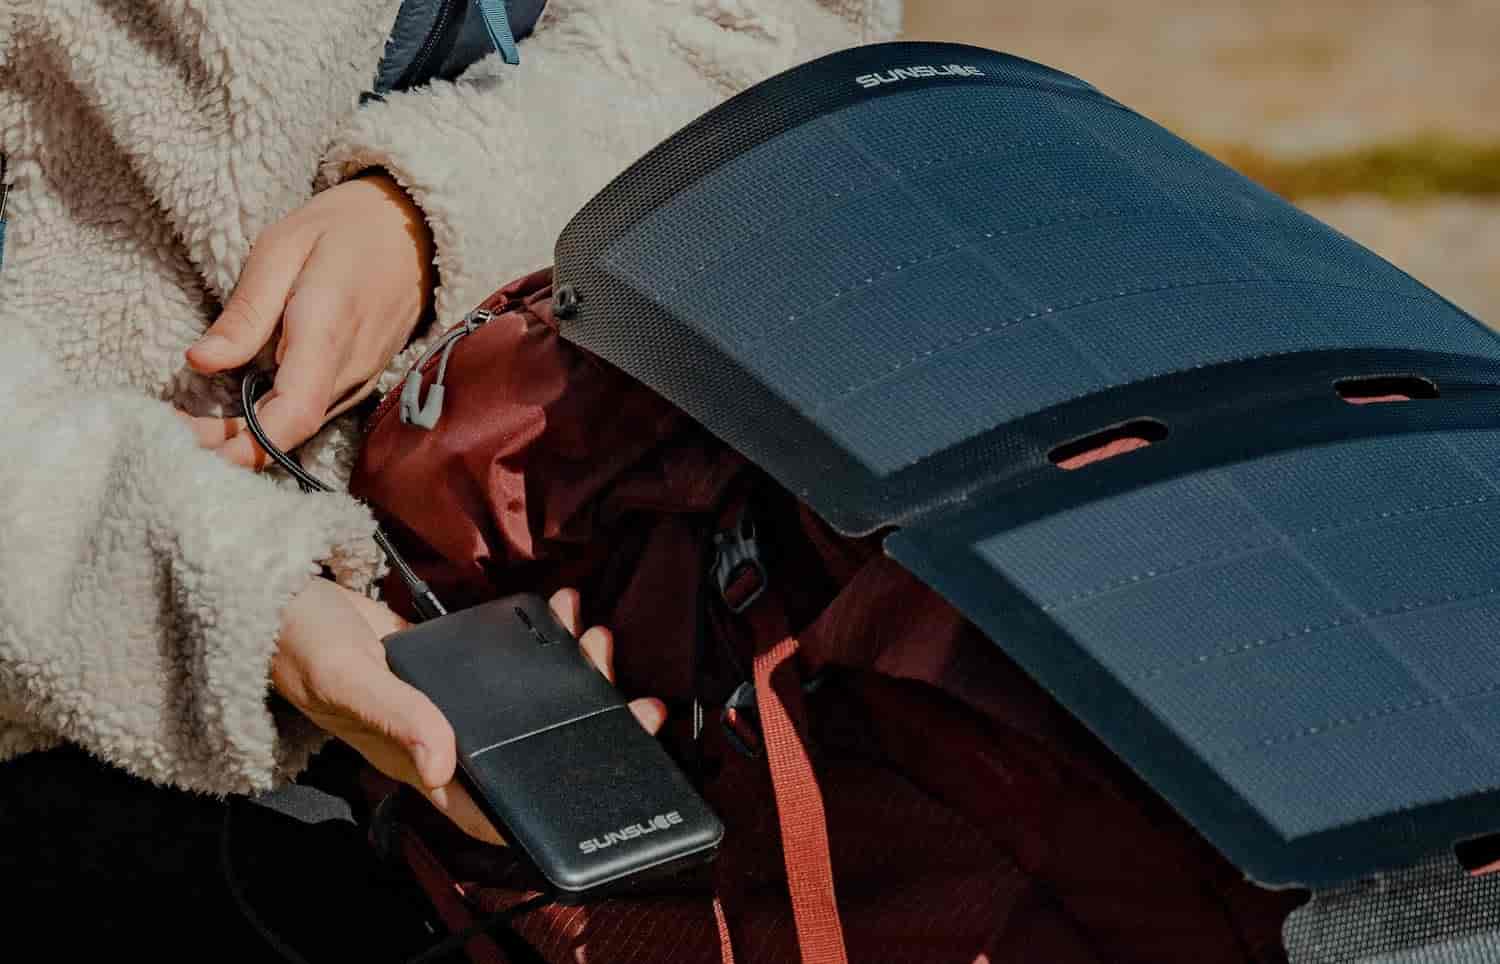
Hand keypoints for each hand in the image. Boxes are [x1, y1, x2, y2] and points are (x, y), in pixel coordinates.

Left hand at [183, 173, 434, 468]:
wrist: (414, 231)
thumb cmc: (342, 229)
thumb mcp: (281, 249)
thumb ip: (246, 312)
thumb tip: (201, 362)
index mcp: (326, 331)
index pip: (294, 411)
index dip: (250, 445)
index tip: (198, 453)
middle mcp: (350, 368)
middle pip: (290, 430)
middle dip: (231, 444)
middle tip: (172, 436)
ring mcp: (360, 380)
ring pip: (301, 426)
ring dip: (248, 436)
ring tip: (192, 427)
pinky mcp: (360, 381)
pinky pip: (314, 412)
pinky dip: (274, 421)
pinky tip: (237, 412)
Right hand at [273, 581, 665, 845]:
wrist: (282, 602)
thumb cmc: (301, 648)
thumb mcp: (348, 680)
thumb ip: (397, 718)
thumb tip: (445, 762)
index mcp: (419, 761)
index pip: (490, 809)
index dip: (544, 813)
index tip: (606, 784)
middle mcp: (443, 740)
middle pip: (528, 752)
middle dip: (585, 725)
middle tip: (625, 694)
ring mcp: (451, 705)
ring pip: (528, 706)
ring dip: (573, 675)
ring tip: (596, 638)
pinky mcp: (455, 670)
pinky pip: (511, 664)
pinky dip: (544, 640)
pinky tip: (563, 612)